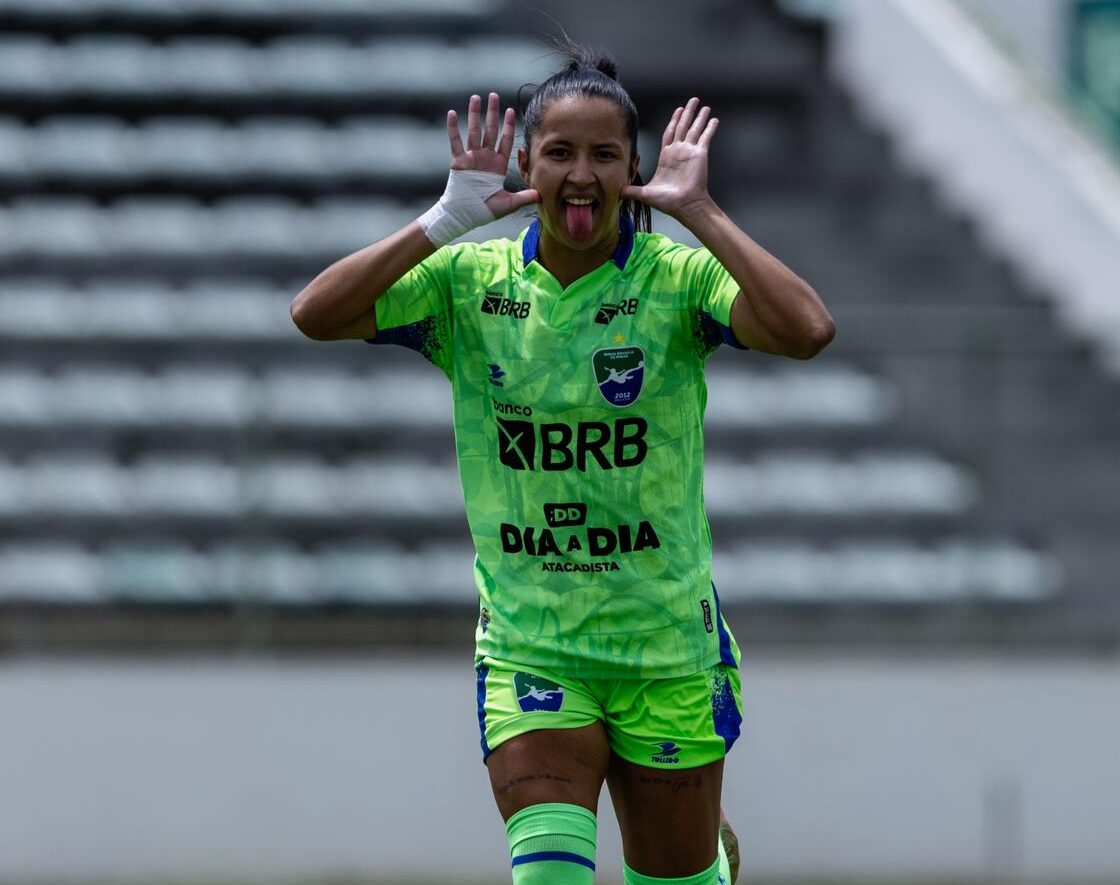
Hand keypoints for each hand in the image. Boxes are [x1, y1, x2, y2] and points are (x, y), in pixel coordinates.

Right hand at [447, 92, 537, 217]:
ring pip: (474, 131)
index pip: (505, 141)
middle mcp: (485, 158)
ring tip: (476, 97)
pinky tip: (452, 113)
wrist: (465, 216)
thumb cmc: (485, 210)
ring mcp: (471, 158)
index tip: (511, 110)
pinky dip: (453, 128)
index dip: (508, 126)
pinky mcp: (458, 161)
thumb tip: (541, 195)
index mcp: (498, 165)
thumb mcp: (509, 203)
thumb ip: (524, 196)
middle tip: (494, 95)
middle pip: (490, 130)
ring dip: (474, 114)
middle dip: (493, 113)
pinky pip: (455, 142)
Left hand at [621, 97, 717, 220]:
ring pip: (695, 129)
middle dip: (687, 113)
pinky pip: (706, 137)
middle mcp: (679, 152)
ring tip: (704, 106)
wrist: (684, 205)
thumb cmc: (668, 201)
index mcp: (667, 157)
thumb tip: (618, 192)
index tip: (677, 111)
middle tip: (692, 101)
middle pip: (683, 126)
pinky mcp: (700, 154)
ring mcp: (690, 152)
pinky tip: (714, 119)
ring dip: (699, 117)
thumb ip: (631, 190)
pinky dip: (710, 128)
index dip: (673, 122)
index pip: (669, 134)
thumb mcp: (645, 193)